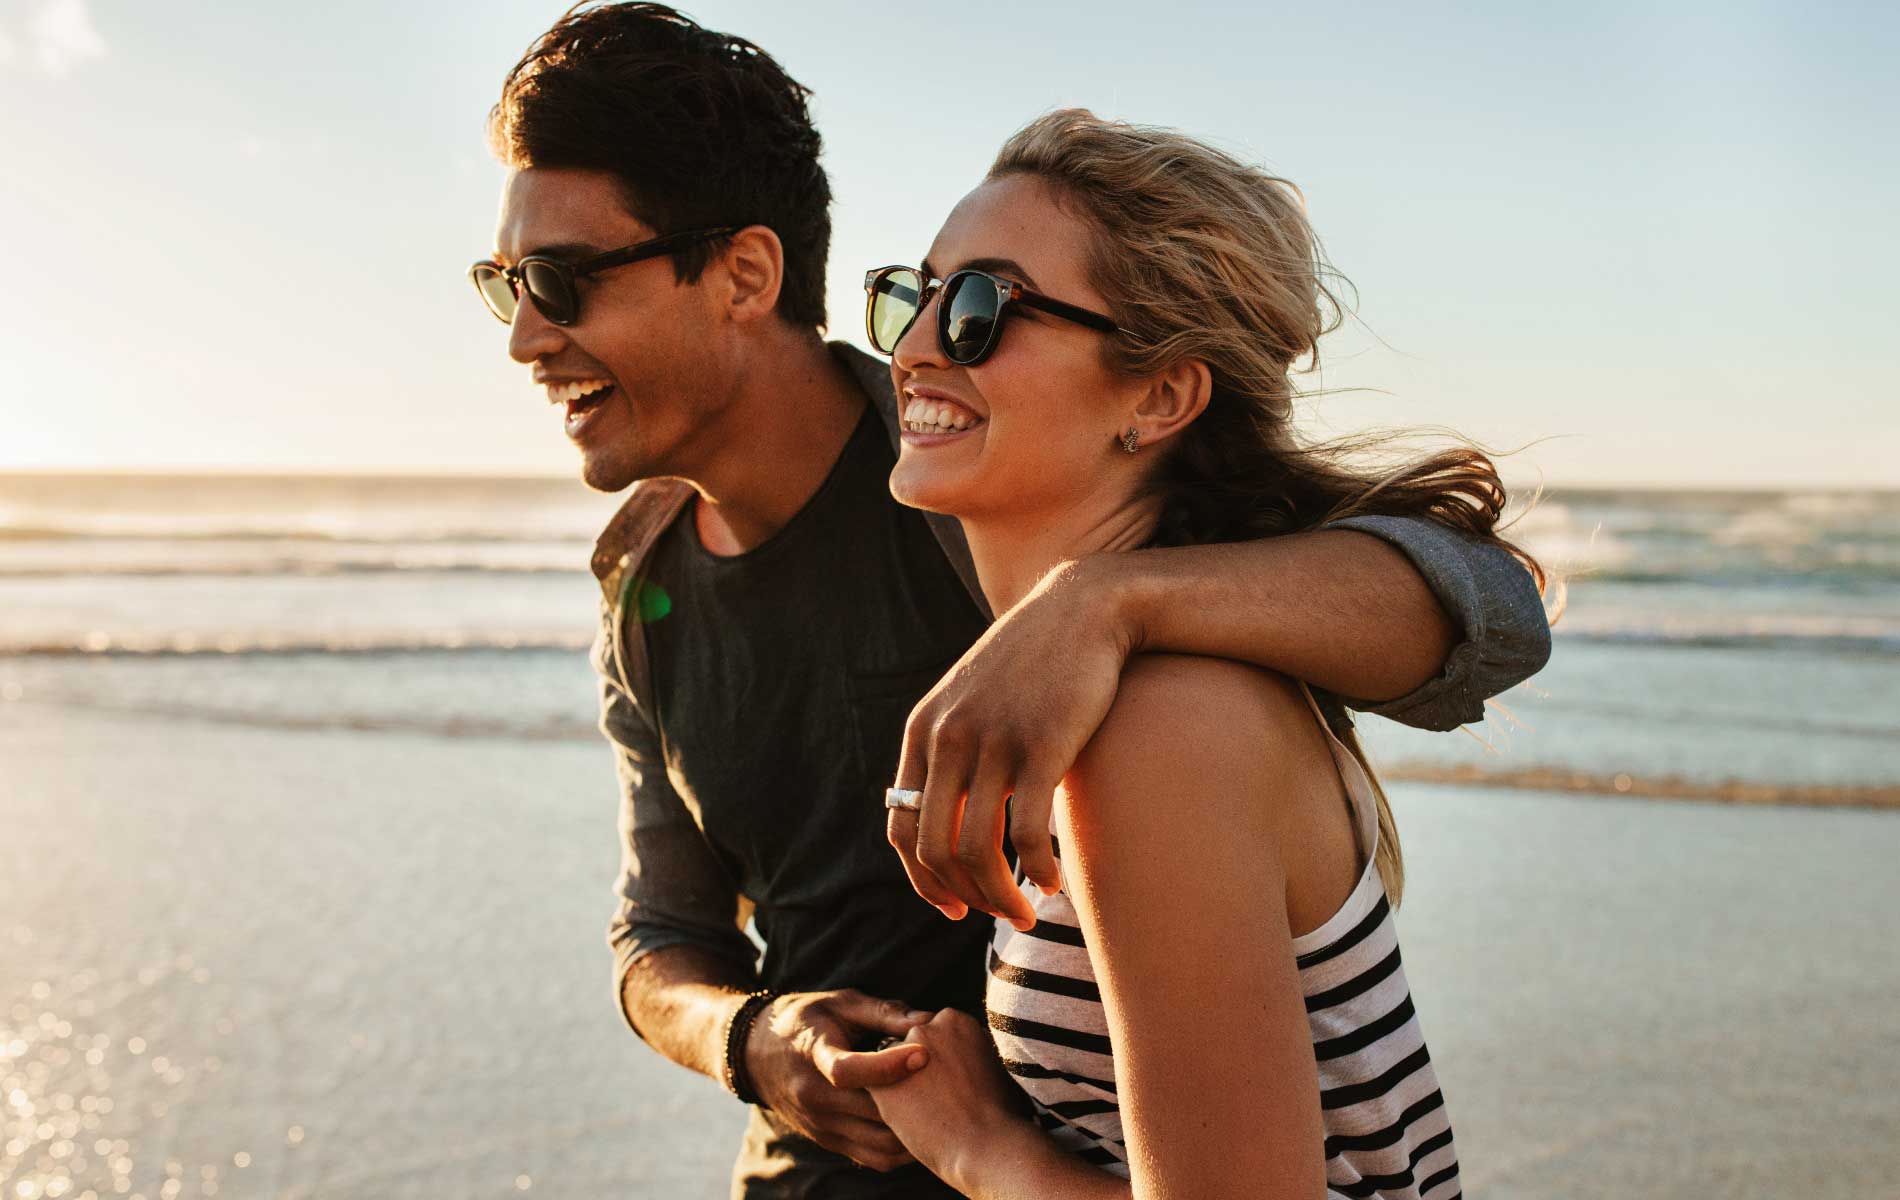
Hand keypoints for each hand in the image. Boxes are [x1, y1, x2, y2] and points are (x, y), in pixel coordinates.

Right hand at [744, 989, 931, 1171]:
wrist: (755, 1054)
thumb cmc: (805, 1020)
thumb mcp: (839, 1003)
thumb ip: (882, 1012)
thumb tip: (926, 1021)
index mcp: (814, 1056)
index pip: (848, 1070)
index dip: (889, 1065)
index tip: (923, 1053)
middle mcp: (814, 1097)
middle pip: (872, 1111)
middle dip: (913, 1100)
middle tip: (948, 1083)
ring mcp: (820, 1124)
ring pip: (877, 1143)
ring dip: (911, 1131)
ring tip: (939, 1110)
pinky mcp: (827, 1141)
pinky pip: (871, 1157)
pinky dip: (899, 1148)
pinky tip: (919, 1128)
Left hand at [868, 1008, 1032, 1191]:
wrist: (985, 1145)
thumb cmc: (1002, 1114)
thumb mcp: (996, 1068)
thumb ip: (974, 1054)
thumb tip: (972, 1061)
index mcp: (956, 1020)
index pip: (937, 1034)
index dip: (944, 1062)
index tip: (955, 1083)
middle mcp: (926, 1028)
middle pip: (913, 1048)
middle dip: (922, 1069)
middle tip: (941, 1099)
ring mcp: (901, 1053)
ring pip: (893, 1069)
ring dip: (904, 1086)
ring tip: (929, 1114)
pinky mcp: (881, 1082)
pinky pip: (880, 1091)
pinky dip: (890, 1105)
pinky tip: (913, 1123)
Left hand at [889, 555, 1132, 926]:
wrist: (1084, 609)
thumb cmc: (1033, 662)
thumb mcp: (972, 698)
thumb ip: (952, 748)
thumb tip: (948, 817)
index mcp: (923, 730)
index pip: (901, 828)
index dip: (922, 880)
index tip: (952, 906)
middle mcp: (948, 737)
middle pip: (936, 849)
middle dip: (964, 897)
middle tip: (997, 917)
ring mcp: (993, 742)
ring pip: (977, 850)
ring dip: (1001, 897)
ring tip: (1027, 912)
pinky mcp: (1042, 747)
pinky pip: (1027, 833)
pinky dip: (1037, 870)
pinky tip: (1054, 881)